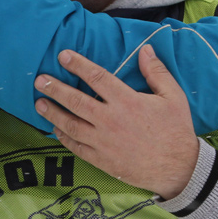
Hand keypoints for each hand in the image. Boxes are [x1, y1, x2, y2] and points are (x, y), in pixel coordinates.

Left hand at [34, 46, 198, 197]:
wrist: (178, 169)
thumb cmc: (176, 130)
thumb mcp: (173, 97)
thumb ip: (156, 72)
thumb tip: (145, 49)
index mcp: (127, 101)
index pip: (97, 77)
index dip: (78, 65)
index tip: (63, 56)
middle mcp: (111, 120)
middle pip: (76, 101)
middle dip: (55, 89)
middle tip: (40, 80)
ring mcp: (104, 142)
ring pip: (71, 125)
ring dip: (53, 113)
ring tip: (39, 103)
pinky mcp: (102, 159)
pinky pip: (76, 147)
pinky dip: (63, 137)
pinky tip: (55, 129)